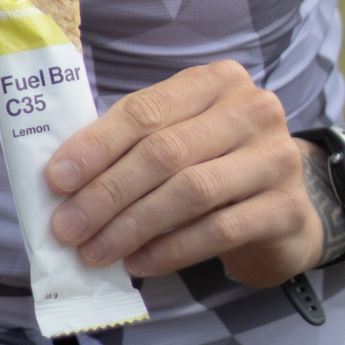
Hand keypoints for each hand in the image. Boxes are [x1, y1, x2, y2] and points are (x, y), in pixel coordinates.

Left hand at [45, 60, 324, 286]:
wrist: (285, 210)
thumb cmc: (216, 165)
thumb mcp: (181, 136)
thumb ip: (134, 144)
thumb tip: (65, 177)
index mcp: (217, 81)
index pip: (146, 109)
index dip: (97, 144)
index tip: (57, 179)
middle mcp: (252, 110)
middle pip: (164, 151)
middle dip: (108, 192)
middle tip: (68, 226)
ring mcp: (276, 158)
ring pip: (189, 191)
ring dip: (132, 225)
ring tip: (95, 251)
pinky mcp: (287, 209)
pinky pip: (217, 231)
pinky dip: (170, 250)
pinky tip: (139, 263)